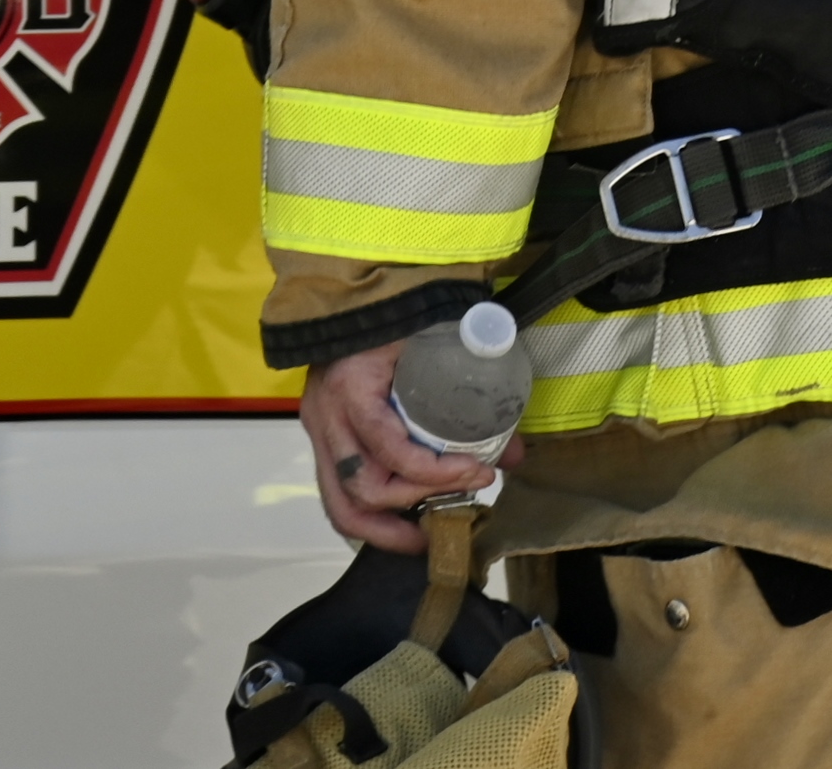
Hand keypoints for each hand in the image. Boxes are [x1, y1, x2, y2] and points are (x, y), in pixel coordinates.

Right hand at [298, 335, 506, 552]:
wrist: (352, 293)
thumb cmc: (396, 314)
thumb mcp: (434, 341)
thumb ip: (472, 389)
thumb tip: (512, 453)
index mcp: (350, 386)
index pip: (389, 448)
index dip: (436, 472)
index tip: (480, 472)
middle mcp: (325, 415)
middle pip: (361, 487)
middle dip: (415, 504)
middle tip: (460, 508)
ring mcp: (319, 430)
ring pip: (341, 503)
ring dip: (386, 530)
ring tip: (427, 538)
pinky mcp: (324, 441)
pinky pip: (338, 494)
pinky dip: (372, 517)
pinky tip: (404, 524)